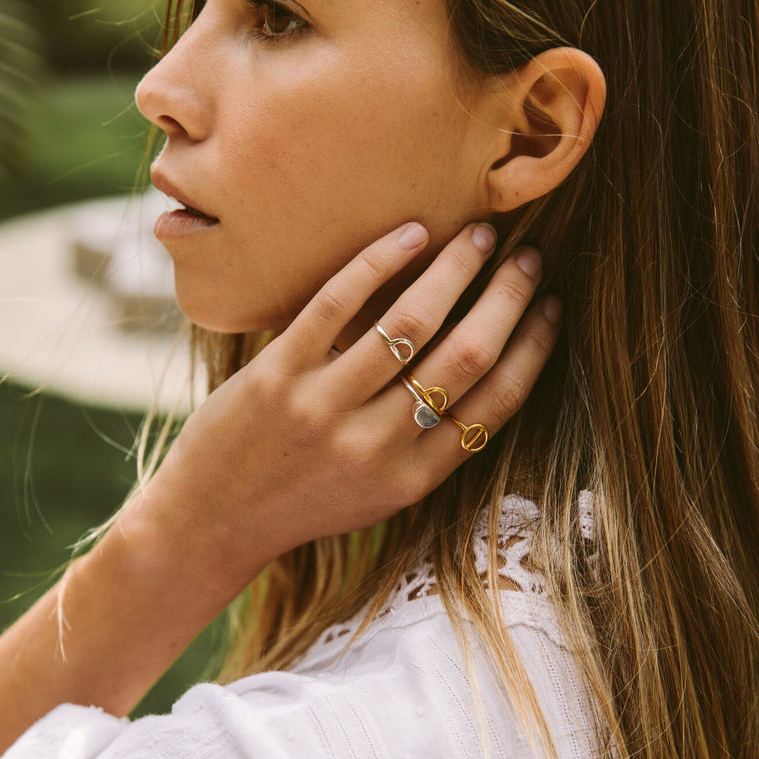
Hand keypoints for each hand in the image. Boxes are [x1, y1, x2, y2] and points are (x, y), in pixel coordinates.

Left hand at [119, 220, 560, 595]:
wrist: (208, 524)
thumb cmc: (299, 502)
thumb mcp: (376, 495)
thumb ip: (424, 445)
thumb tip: (481, 366)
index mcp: (410, 479)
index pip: (495, 404)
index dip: (533, 348)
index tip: (550, 308)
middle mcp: (374, 446)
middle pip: (465, 357)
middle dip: (508, 299)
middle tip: (526, 259)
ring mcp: (323, 409)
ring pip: (410, 323)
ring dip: (455, 269)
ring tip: (477, 237)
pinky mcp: (276, 376)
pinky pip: (338, 304)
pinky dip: (380, 261)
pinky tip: (411, 234)